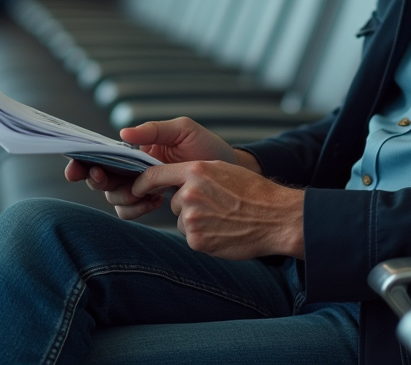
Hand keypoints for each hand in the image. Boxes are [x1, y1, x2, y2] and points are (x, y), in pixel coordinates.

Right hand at [64, 118, 261, 220]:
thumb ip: (154, 130)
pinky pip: (129, 210)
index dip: (83, 161)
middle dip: (99, 181)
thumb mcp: (183, 130)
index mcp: (135, 147)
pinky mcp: (150, 201)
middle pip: (100, 177)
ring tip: (148, 193)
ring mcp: (140, 185)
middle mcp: (132, 166)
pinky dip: (136, 208)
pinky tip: (156, 202)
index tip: (74, 170)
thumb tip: (123, 134)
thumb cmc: (207, 147)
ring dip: (124, 197)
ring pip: (113, 197)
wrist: (230, 174)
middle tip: (109, 180)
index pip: (102, 153)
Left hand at [131, 160, 304, 259]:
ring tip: (223, 219)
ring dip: (197, 222)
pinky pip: (191, 237)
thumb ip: (196, 174)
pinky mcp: (196, 240)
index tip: (135, 189)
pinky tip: (223, 232)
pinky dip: (204, 237)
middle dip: (189, 206)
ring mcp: (192, 218)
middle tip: (217, 206)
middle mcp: (189, 193)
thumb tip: (174, 182)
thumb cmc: (253, 192)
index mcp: (195, 171)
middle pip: (174, 202)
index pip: (155, 175)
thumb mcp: (222, 171)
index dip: (142, 183)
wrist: (275, 217)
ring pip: (183, 220)